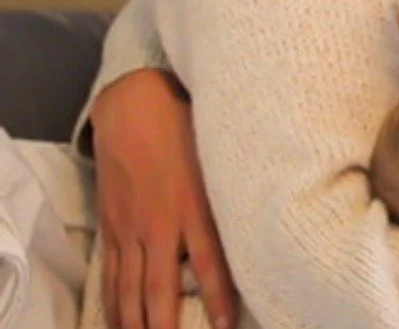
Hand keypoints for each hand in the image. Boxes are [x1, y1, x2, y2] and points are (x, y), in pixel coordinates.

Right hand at [92, 70, 236, 328]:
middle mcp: (160, 224)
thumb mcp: (220, 156)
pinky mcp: (111, 224)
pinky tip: (120, 322)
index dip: (218, 300)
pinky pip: (110, 274)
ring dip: (136, 323)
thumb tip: (273, 209)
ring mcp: (131, 227)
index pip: (210, 265)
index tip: (227, 326)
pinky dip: (113, 303)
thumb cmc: (185, 125)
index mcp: (195, 206)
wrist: (132, 105)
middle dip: (166, 326)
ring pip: (130, 290)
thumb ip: (238, 189)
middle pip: (160, 290)